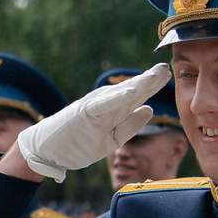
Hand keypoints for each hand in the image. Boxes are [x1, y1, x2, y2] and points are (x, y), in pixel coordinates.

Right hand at [16, 63, 170, 179]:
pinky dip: (118, 98)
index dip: (153, 85)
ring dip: (140, 83)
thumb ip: (129, 126)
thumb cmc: (77, 143)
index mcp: (114, 109)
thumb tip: (149, 109)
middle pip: (134, 90)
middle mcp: (107, 103)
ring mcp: (96, 105)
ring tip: (157, 74)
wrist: (48, 150)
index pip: (138, 96)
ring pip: (123, 93)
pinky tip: (132, 92)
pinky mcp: (85, 111)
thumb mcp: (111, 140)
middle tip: (167, 67)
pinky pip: (105, 105)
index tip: (169, 74)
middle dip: (151, 79)